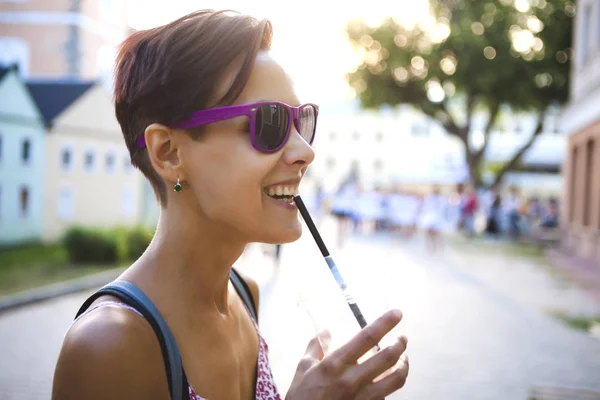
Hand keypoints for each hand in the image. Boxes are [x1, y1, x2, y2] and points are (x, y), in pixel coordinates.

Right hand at [286, 309, 408, 399]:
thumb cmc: (302, 396)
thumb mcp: (302, 368)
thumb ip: (315, 347)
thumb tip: (325, 330)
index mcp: (335, 364)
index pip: (366, 338)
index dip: (384, 323)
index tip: (397, 313)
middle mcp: (352, 379)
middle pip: (388, 357)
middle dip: (400, 344)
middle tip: (402, 338)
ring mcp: (363, 396)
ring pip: (396, 379)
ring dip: (404, 364)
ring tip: (403, 357)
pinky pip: (388, 395)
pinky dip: (392, 384)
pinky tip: (390, 378)